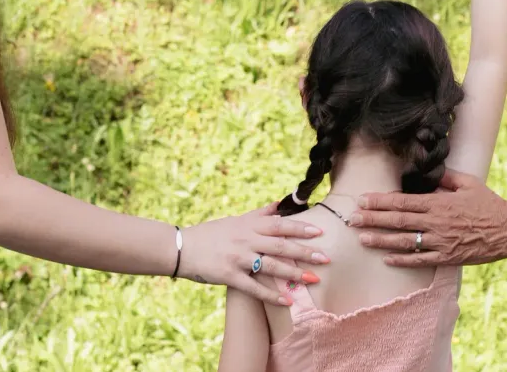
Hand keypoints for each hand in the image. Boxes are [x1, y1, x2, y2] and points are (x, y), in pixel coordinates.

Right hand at [180, 203, 328, 305]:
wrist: (181, 247)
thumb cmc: (209, 233)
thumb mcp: (234, 220)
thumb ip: (257, 214)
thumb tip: (277, 204)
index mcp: (248, 225)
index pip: (279, 225)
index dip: (300, 228)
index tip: (319, 231)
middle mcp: (246, 240)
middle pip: (280, 245)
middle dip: (304, 252)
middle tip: (326, 258)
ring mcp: (238, 258)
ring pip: (271, 266)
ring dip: (293, 274)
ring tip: (313, 280)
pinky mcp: (229, 276)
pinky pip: (254, 287)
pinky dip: (271, 295)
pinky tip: (287, 301)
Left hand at [349, 170, 506, 266]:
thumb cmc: (489, 204)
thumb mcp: (468, 183)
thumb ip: (446, 178)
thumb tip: (429, 173)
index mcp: (438, 203)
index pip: (402, 202)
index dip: (380, 201)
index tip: (362, 200)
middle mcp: (435, 222)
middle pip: (397, 221)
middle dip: (373, 219)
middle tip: (352, 219)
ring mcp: (440, 242)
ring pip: (404, 241)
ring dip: (381, 240)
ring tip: (362, 238)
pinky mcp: (447, 257)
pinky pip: (420, 260)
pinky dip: (402, 259)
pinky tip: (386, 258)